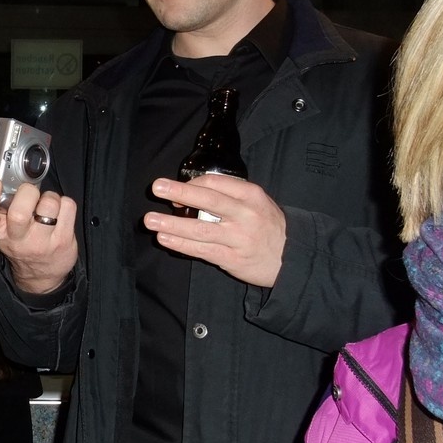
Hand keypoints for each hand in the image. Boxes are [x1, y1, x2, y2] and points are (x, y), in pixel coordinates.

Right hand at [0, 169, 77, 294]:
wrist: (41, 274)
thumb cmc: (18, 240)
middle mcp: (18, 241)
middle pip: (19, 214)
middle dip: (27, 193)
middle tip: (29, 192)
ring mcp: (42, 243)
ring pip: (49, 205)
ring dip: (49, 196)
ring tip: (46, 204)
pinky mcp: (64, 240)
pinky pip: (68, 206)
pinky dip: (64, 203)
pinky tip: (59, 212)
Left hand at [144, 175, 286, 287]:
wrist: (292, 258)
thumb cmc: (268, 226)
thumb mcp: (257, 202)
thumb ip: (229, 195)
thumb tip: (191, 191)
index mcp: (251, 196)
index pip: (216, 183)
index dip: (191, 184)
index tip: (174, 189)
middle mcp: (245, 215)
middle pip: (208, 201)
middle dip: (180, 193)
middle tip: (157, 188)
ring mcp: (238, 238)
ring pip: (201, 229)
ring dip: (173, 224)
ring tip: (150, 220)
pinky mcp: (233, 259)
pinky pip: (202, 250)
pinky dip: (182, 244)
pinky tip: (165, 239)